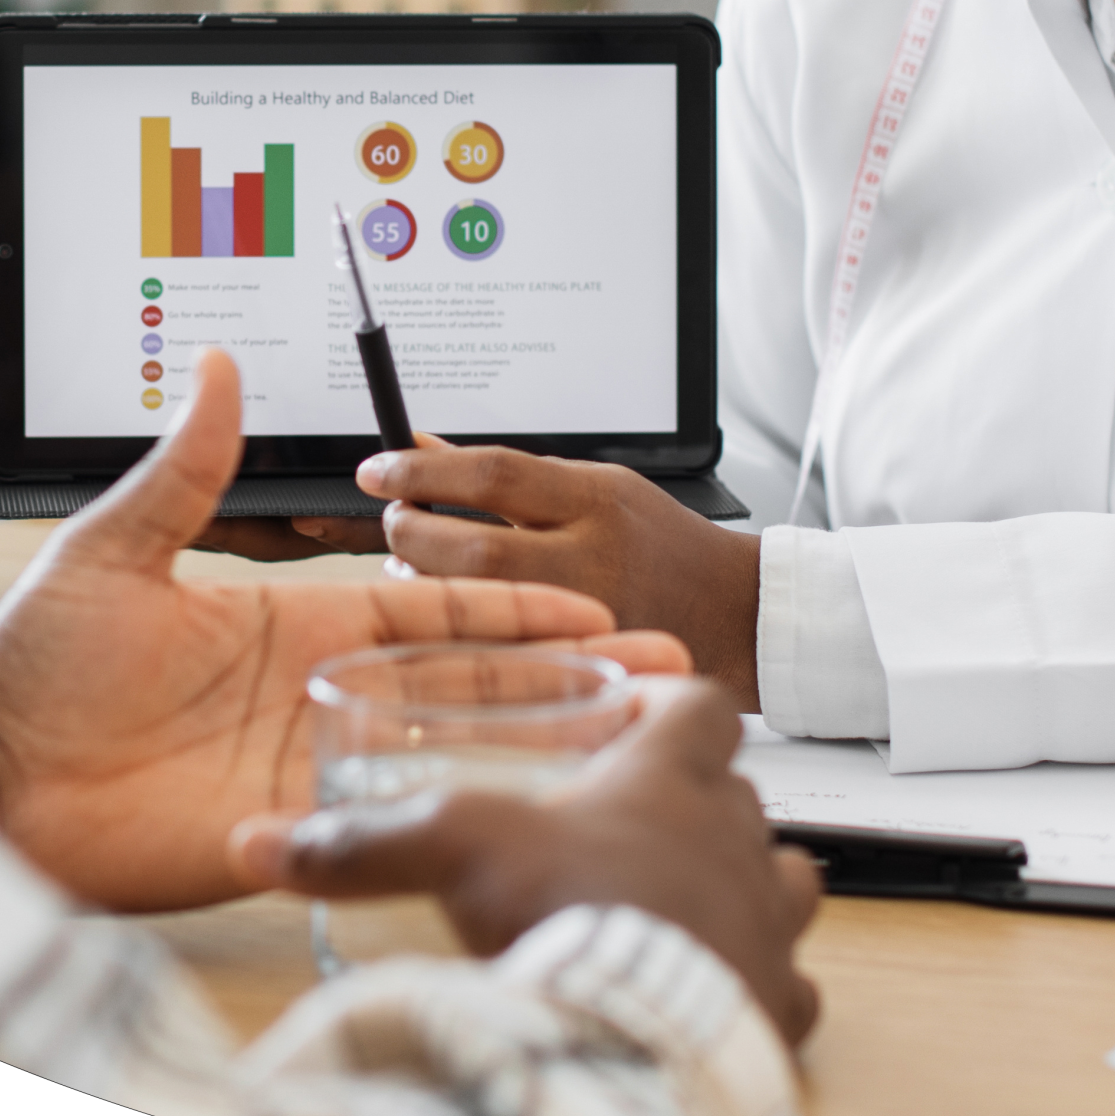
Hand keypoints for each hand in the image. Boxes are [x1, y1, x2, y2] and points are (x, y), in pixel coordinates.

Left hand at [0, 352, 690, 911]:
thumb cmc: (34, 664)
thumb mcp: (112, 551)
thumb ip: (184, 471)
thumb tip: (217, 366)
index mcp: (297, 620)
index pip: (434, 610)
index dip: (514, 609)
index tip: (590, 602)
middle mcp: (321, 690)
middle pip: (470, 682)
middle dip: (566, 675)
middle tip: (658, 671)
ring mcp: (313, 763)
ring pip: (453, 750)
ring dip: (543, 742)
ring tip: (635, 742)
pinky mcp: (290, 830)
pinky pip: (395, 822)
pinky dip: (468, 814)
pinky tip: (539, 814)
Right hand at [229, 677, 821, 1045]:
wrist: (637, 1040)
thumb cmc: (567, 918)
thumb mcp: (452, 852)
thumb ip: (361, 841)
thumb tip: (261, 840)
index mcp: (669, 779)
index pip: (702, 705)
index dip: (674, 703)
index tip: (644, 712)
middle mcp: (737, 838)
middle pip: (745, 793)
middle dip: (706, 804)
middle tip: (649, 825)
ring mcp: (769, 922)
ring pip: (789, 878)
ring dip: (752, 884)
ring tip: (701, 902)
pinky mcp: (779, 1002)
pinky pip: (794, 981)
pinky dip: (766, 982)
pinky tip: (727, 993)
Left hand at [359, 445, 764, 708]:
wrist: (735, 612)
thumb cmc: (659, 544)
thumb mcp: (595, 487)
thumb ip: (512, 477)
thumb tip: (423, 451)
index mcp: (597, 499)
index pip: (494, 472)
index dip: (424, 468)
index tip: (379, 467)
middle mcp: (593, 558)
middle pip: (472, 543)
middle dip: (412, 528)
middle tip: (392, 517)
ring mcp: (586, 617)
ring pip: (477, 598)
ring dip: (424, 575)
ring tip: (409, 558)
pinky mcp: (581, 665)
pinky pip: (498, 643)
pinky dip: (456, 621)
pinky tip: (442, 608)